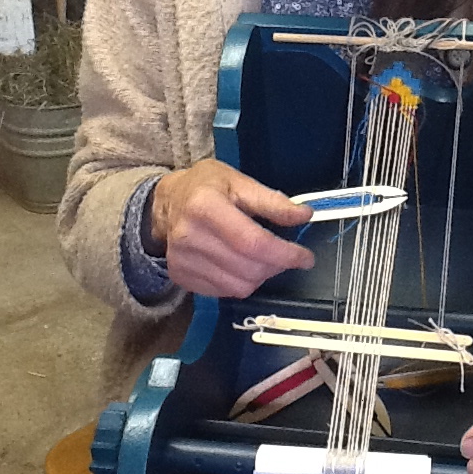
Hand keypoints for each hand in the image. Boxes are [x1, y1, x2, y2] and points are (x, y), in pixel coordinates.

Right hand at [150, 159, 313, 297]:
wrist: (166, 202)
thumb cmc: (206, 186)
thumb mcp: (239, 181)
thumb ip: (272, 201)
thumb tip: (304, 215)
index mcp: (205, 206)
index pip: (252, 242)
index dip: (284, 253)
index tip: (306, 257)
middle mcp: (189, 237)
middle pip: (248, 268)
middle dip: (277, 265)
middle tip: (288, 255)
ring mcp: (182, 261)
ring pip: (239, 286)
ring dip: (262, 276)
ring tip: (265, 258)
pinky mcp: (180, 277)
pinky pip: (224, 292)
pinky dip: (242, 282)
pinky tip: (243, 264)